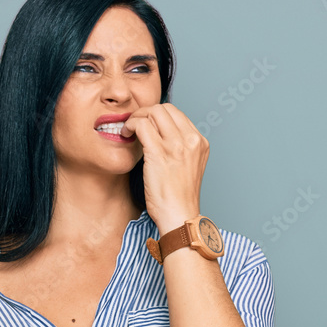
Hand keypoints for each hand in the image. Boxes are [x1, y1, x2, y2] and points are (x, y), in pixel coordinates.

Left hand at [121, 103, 208, 233]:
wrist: (179, 217)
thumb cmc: (179, 198)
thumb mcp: (189, 167)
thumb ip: (180, 148)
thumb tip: (160, 134)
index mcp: (200, 142)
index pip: (177, 114)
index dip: (158, 115)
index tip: (147, 124)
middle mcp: (191, 140)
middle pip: (166, 108)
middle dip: (146, 112)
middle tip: (135, 123)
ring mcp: (177, 146)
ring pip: (153, 112)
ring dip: (137, 117)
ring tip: (130, 129)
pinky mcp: (160, 153)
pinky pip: (142, 125)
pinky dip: (131, 125)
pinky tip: (126, 134)